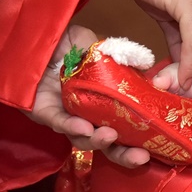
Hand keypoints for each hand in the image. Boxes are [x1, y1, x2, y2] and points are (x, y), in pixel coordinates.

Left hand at [25, 24, 151, 167]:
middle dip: (124, 153)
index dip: (138, 138)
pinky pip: (58, 122)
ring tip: (110, 136)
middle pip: (106, 142)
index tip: (156, 144)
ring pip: (82, 138)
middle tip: (142, 157)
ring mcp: (65, 115)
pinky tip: (85, 128)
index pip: (123, 127)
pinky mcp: (42, 112)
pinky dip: (72, 126)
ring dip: (98, 140)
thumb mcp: (98, 45)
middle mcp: (85, 113)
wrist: (35, 34)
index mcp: (102, 102)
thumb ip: (121, 56)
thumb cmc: (66, 42)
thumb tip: (148, 66)